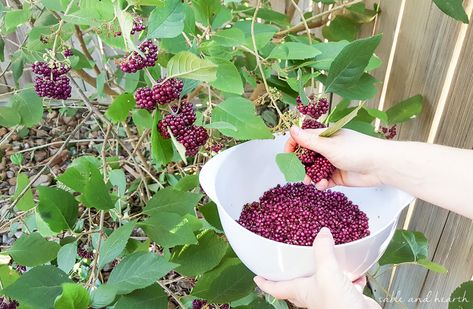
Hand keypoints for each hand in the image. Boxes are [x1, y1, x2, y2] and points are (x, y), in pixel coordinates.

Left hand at [254, 228, 380, 308]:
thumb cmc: (336, 303)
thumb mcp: (327, 272)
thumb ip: (323, 251)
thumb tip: (322, 233)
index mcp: (300, 290)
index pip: (275, 288)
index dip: (264, 282)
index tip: (257, 276)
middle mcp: (312, 294)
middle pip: (298, 284)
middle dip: (295, 273)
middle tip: (291, 260)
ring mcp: (329, 296)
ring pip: (323, 281)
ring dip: (326, 270)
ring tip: (327, 256)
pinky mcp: (346, 296)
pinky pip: (347, 283)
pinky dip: (351, 276)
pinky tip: (355, 268)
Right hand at [285, 126, 385, 189]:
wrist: (381, 166)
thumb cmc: (357, 151)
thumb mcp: (329, 146)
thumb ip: (308, 141)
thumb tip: (292, 128)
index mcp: (325, 136)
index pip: (303, 138)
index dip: (293, 146)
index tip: (287, 155)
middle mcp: (327, 148)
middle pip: (306, 156)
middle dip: (300, 165)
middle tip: (298, 172)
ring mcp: (332, 162)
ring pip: (313, 170)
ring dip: (309, 176)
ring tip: (309, 181)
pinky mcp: (337, 176)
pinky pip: (323, 180)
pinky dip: (321, 183)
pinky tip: (323, 185)